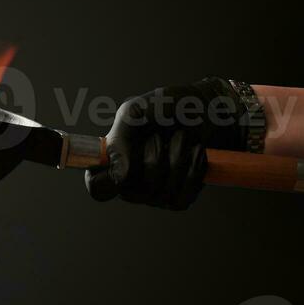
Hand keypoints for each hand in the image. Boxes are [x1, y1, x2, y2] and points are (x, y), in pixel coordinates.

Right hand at [84, 77, 249, 209]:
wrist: (206, 109)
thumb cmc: (168, 107)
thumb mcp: (137, 110)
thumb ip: (120, 137)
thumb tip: (119, 174)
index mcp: (113, 160)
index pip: (97, 188)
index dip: (104, 184)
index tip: (122, 168)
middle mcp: (131, 182)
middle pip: (134, 191)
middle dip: (154, 158)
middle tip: (161, 134)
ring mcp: (155, 193)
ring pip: (161, 192)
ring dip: (178, 158)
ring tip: (182, 138)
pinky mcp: (178, 197)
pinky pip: (183, 197)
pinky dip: (194, 170)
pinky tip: (195, 152)